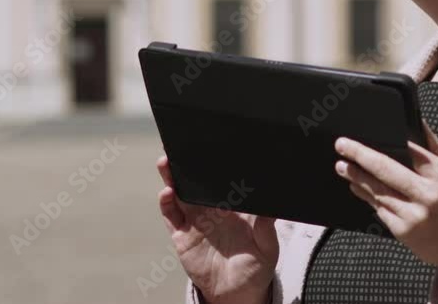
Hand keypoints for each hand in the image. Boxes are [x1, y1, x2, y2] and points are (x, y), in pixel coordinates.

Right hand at [156, 155, 277, 303]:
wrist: (238, 293)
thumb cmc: (256, 266)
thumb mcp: (268, 246)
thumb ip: (266, 227)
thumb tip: (271, 206)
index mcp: (235, 207)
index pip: (224, 181)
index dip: (217, 166)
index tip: (213, 150)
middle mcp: (213, 210)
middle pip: (198, 182)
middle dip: (189, 165)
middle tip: (182, 148)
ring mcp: (196, 221)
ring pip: (181, 194)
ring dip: (172, 178)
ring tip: (167, 163)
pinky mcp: (182, 236)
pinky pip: (171, 217)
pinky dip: (166, 204)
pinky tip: (166, 193)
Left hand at [333, 121, 437, 293]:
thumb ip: (435, 148)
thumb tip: (417, 122)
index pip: (410, 151)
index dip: (387, 140)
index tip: (368, 133)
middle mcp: (429, 195)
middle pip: (386, 169)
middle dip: (360, 155)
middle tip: (342, 145)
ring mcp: (415, 215)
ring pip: (379, 191)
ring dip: (357, 177)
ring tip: (342, 166)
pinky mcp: (405, 232)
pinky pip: (381, 210)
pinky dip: (367, 197)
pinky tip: (358, 188)